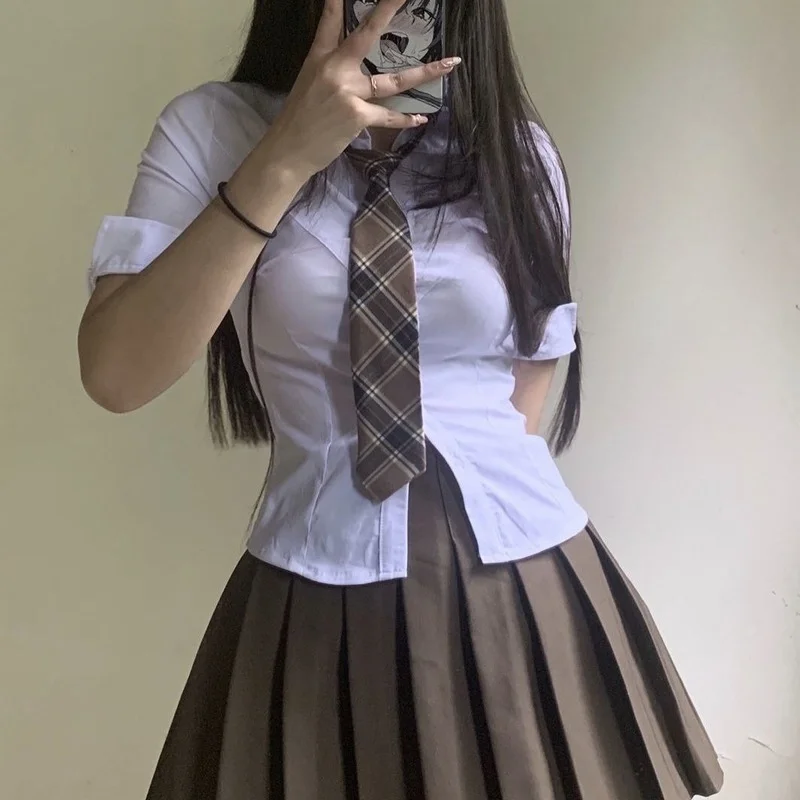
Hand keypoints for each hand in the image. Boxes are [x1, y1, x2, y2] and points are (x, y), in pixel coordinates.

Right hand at [258, 0, 459, 180]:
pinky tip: (421, 119)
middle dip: (388, 11)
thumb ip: (330, 67)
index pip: (330, 20)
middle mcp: (335, 69)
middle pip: (368, 35)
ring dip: (425, 73)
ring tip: (449, 64)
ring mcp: (348, 92)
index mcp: (320, 58)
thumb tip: (351, 63)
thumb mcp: (309, 83)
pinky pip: (389, 115)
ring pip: (394, 81)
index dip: (339, 0)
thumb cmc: (300, 119)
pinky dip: (406, 119)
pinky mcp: (357, 116)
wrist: (288, 150)